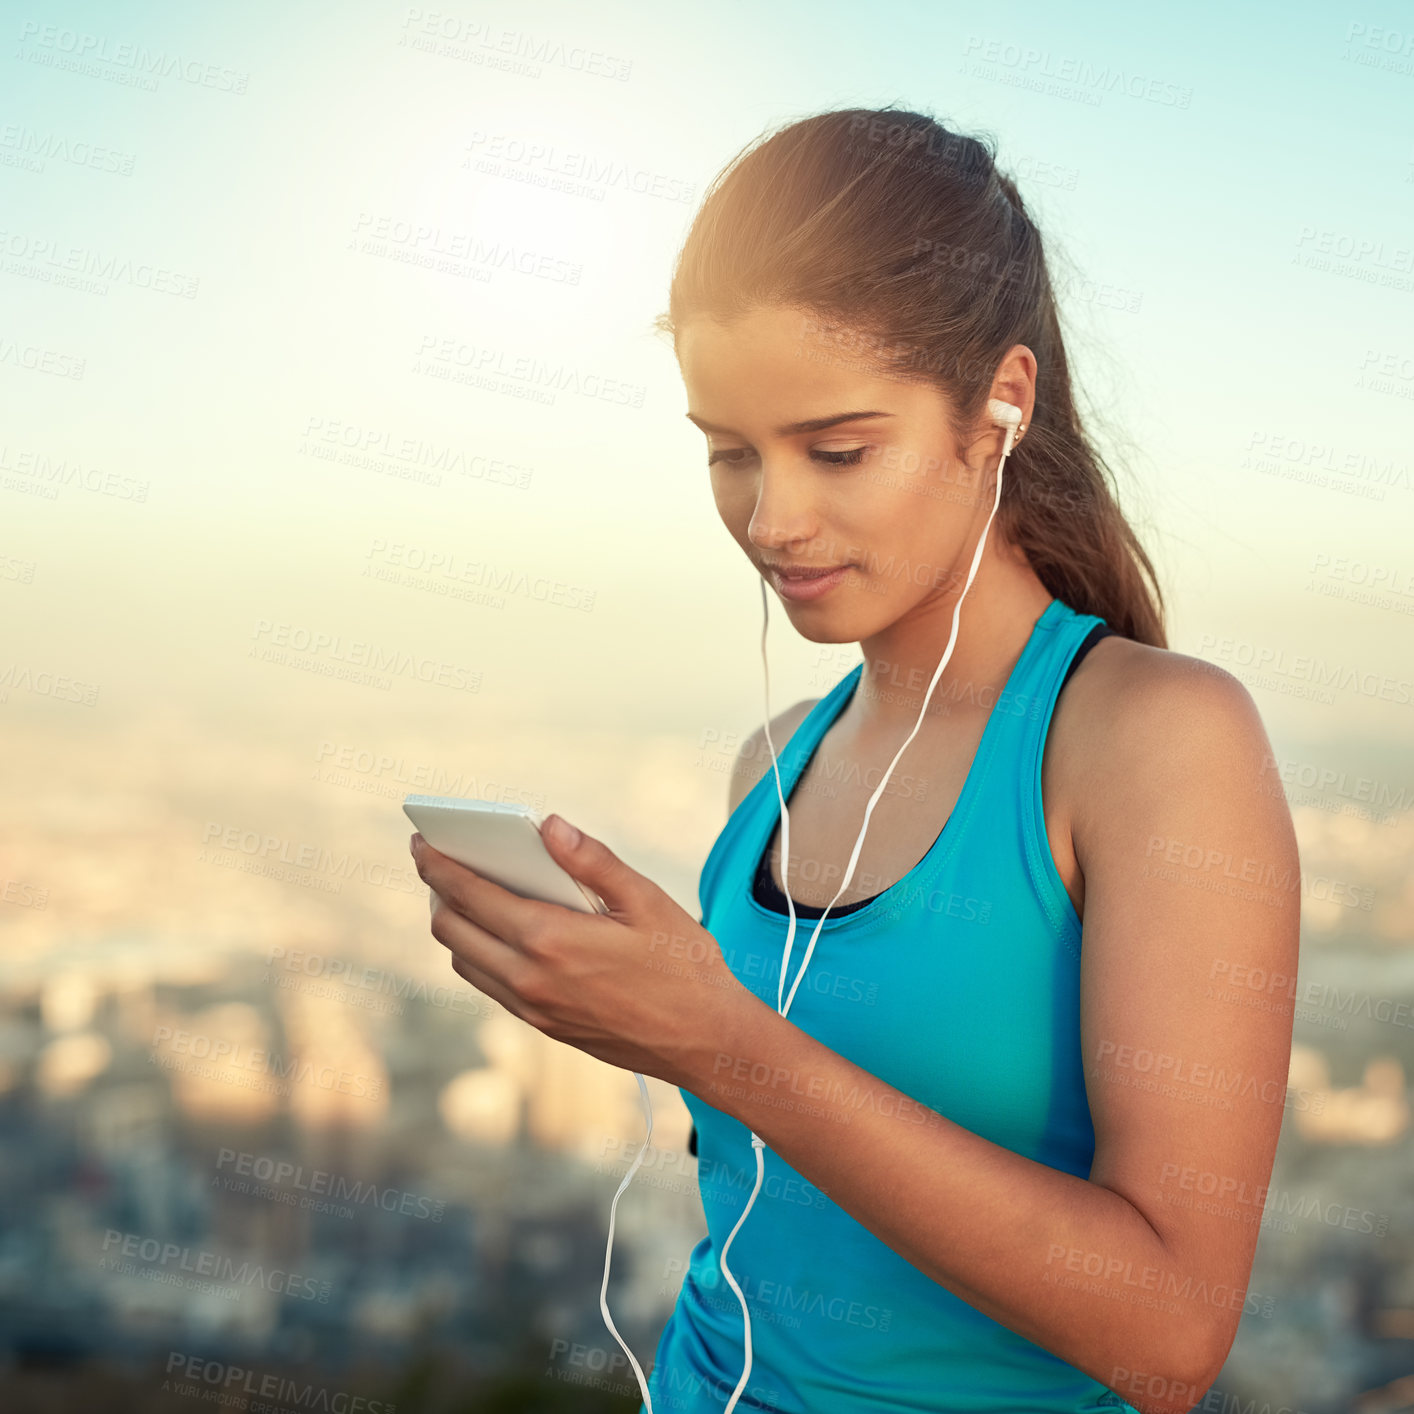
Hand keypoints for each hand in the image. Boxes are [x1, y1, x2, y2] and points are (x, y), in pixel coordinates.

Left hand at [410, 815, 746, 1085]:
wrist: (705, 1040)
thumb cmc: (683, 965)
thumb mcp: (646, 900)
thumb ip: (592, 860)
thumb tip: (548, 825)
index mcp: (549, 939)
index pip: (468, 894)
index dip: (437, 864)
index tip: (422, 842)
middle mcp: (529, 978)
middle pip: (450, 929)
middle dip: (436, 890)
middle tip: (439, 861)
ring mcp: (532, 1008)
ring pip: (463, 961)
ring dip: (454, 925)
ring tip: (465, 893)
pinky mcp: (543, 1027)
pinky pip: (489, 985)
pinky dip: (478, 954)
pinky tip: (500, 933)